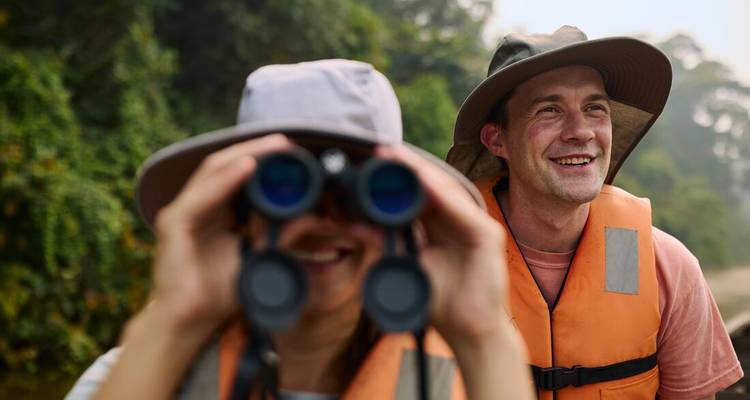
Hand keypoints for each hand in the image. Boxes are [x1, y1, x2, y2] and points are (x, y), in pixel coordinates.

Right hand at [149, 134, 292, 336]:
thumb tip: (310, 214)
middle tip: (287, 142)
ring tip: (274, 147)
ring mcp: (182, 212)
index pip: (237, 174)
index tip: (294, 152)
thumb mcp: (259, 255)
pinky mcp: (174, 223)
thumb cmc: (219, 292)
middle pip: (225, 165)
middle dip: (257, 151)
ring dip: (245, 156)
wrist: (191, 322)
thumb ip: (278, 233)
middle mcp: (197, 205)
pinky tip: (248, 167)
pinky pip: (202, 196)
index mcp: (214, 210)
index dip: (263, 159)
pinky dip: (226, 180)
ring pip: (213, 172)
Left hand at [374, 145, 508, 348]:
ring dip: (422, 173)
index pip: (416, 192)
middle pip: (431, 185)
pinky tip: (424, 181)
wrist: (467, 331)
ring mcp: (474, 224)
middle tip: (380, 149)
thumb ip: (381, 241)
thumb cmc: (439, 299)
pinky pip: (461, 210)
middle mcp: (457, 219)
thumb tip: (350, 221)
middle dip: (407, 167)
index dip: (396, 175)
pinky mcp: (487, 235)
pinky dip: (442, 195)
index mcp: (438, 224)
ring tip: (398, 158)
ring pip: (446, 192)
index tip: (370, 159)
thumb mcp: (403, 264)